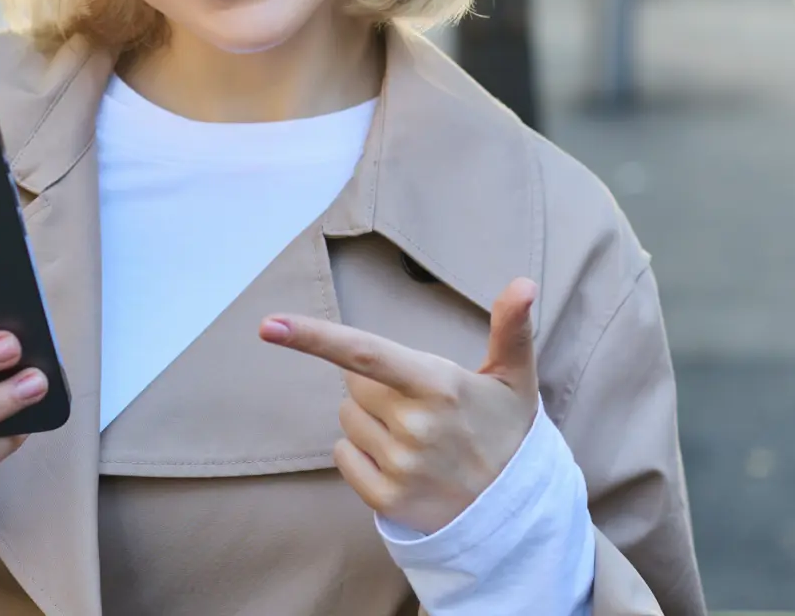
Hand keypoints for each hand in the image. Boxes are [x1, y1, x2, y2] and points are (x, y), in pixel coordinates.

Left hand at [259, 278, 539, 534]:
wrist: (516, 512)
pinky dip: (360, 453)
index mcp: (439, 386)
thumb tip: (525, 282)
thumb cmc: (507, 431)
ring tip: (416, 436)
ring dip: (370, 420)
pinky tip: (400, 460)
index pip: (365, 353)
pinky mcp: (386, 499)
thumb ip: (513, 327)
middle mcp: (414, 426)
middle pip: (353, 384)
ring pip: (347, 419)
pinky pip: (343, 456)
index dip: (313, 336)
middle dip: (376, 385)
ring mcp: (398, 466)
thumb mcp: (516, 377)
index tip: (269, 325)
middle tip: (418, 402)